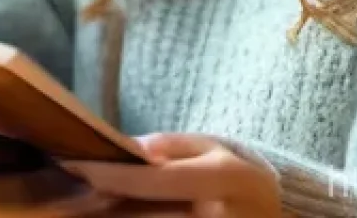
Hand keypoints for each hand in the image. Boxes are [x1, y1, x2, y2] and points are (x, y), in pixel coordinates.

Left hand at [61, 133, 282, 217]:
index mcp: (220, 179)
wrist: (287, 217)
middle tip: (70, 192)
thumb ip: (172, 146)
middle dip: (105, 205)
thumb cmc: (243, 178)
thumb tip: (129, 148)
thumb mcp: (215, 148)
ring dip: (119, 217)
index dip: (109, 174)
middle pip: (144, 216)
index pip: (151, 179)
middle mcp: (216, 216)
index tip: (72, 165)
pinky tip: (118, 214)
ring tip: (86, 205)